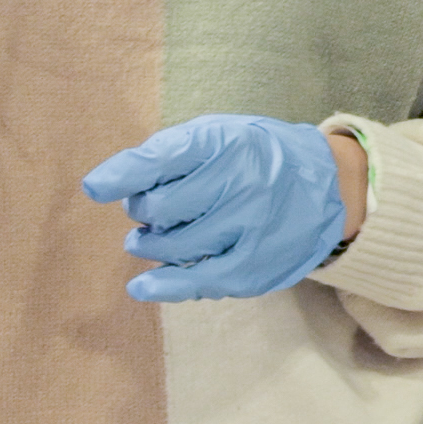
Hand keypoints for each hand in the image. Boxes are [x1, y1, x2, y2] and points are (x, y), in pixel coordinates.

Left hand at [81, 115, 355, 302]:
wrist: (328, 186)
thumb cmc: (256, 157)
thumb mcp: (217, 136)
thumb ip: (167, 154)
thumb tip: (106, 184)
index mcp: (224, 143)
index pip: (160, 159)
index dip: (121, 176)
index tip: (94, 188)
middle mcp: (238, 183)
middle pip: (160, 208)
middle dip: (143, 212)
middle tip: (149, 212)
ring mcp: (248, 227)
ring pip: (174, 246)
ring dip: (151, 244)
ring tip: (151, 238)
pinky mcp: (254, 266)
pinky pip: (199, 281)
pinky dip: (164, 286)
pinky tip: (142, 287)